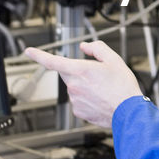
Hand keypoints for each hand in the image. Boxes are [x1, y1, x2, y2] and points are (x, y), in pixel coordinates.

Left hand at [24, 41, 142, 127]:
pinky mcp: (78, 111)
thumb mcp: (114, 60)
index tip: (29, 52)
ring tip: (103, 90)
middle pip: (68, 74)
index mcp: (80, 70)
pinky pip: (79, 101)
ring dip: (84, 86)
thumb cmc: (123, 88)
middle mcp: (74, 85)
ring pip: (74, 88)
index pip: (52, 61)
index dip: (38, 55)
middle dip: (78, 72)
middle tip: (97, 75)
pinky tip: (100, 99)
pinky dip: (87, 99)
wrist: (128, 112)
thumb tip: (86, 47)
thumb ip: (97, 49)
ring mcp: (75, 100)